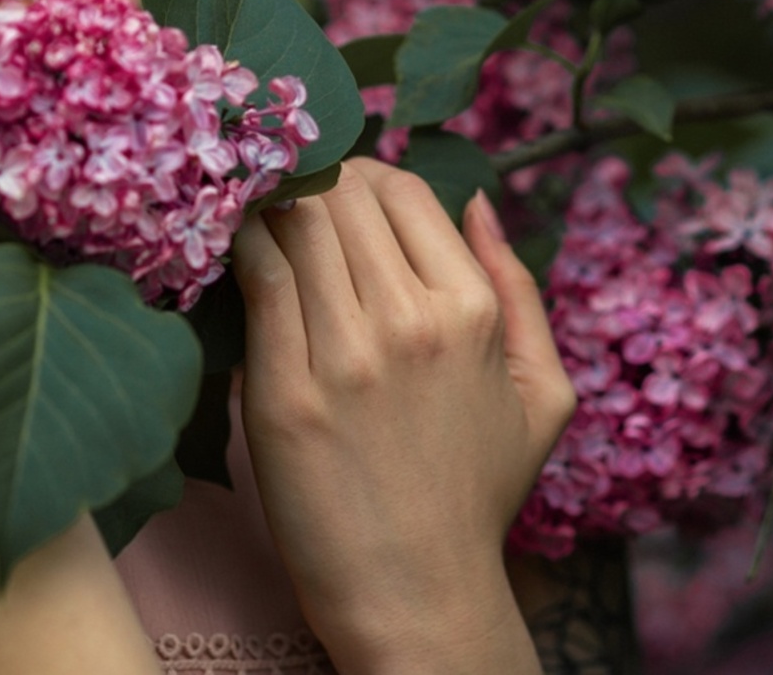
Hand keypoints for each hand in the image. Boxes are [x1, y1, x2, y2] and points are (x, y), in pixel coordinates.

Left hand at [231, 159, 574, 673]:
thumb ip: (518, 288)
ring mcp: (346, 358)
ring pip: (296, 224)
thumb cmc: (476, 494)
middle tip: (287, 199)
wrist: (418, 594)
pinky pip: (256, 281)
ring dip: (270, 207)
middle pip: (342, 195)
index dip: (361, 177)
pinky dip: (240, 248)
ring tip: (255, 217)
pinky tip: (231, 250)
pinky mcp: (284, 396)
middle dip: (311, 183)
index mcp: (471, 312)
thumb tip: (478, 203)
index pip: (402, 189)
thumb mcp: (541, 393)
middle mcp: (412, 322)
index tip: (335, 193)